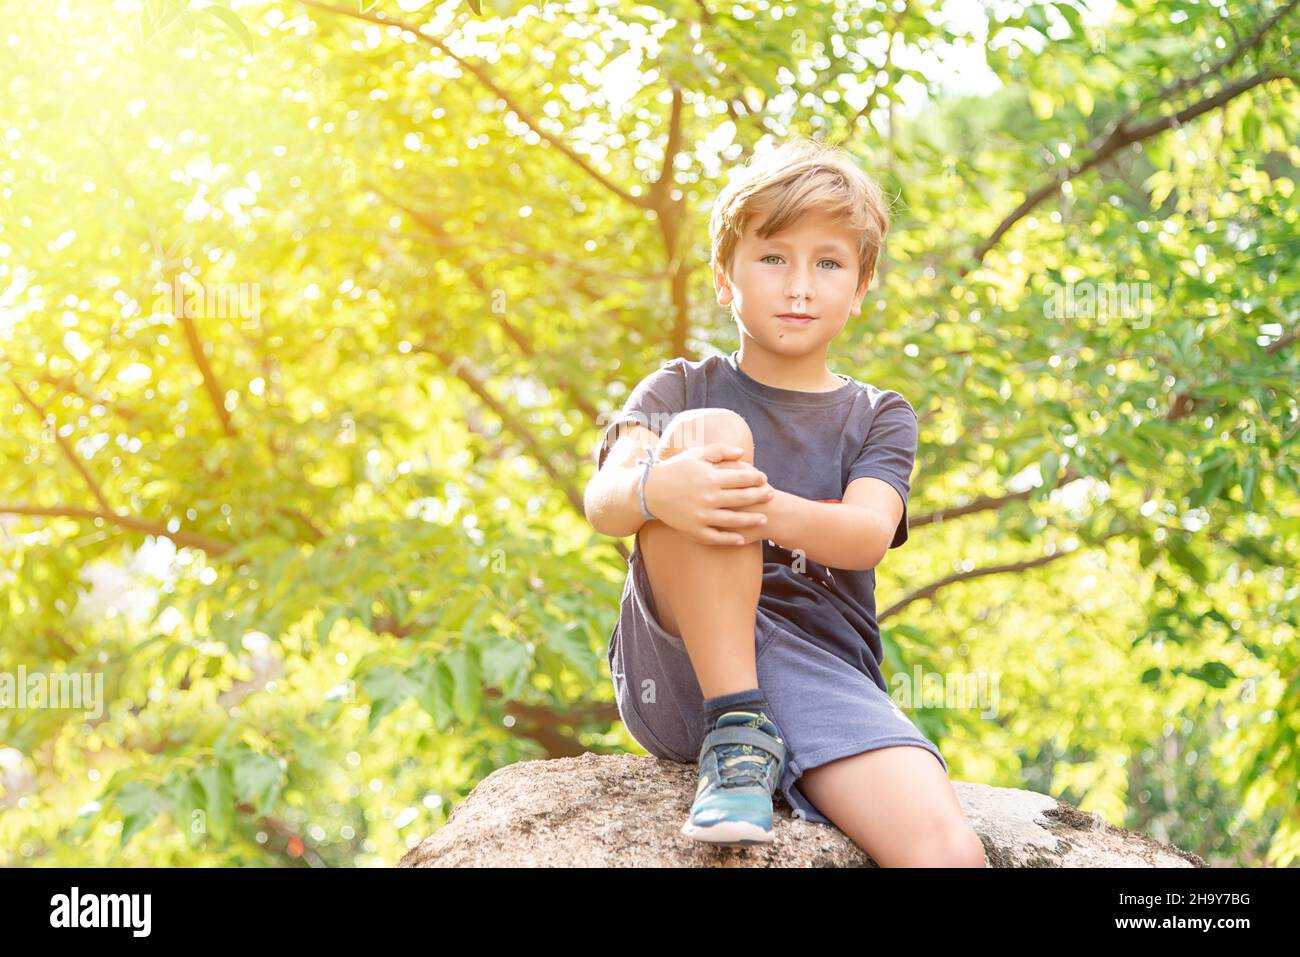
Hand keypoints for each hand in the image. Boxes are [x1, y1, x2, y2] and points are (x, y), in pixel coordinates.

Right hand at [642, 443, 774, 545]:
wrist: (650, 491)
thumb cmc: (676, 470)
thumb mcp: (696, 454)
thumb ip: (720, 450)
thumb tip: (742, 453)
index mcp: (710, 478)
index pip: (742, 478)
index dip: (756, 478)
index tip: (764, 478)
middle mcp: (708, 497)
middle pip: (742, 498)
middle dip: (760, 496)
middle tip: (771, 495)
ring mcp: (702, 516)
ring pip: (734, 520)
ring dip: (752, 520)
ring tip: (763, 518)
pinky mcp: (694, 530)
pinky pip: (717, 537)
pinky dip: (731, 539)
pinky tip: (742, 539)